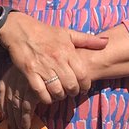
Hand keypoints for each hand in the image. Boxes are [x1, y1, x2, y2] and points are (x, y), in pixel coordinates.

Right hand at [0, 12, 107, 128]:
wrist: (21, 30)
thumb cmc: (46, 32)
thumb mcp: (68, 33)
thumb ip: (88, 40)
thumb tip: (107, 42)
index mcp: (67, 50)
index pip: (82, 74)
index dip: (85, 85)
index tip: (84, 88)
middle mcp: (56, 59)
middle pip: (71, 85)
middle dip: (73, 92)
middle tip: (71, 92)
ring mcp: (42, 67)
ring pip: (56, 90)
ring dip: (60, 96)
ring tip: (60, 94)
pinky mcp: (29, 72)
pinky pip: (40, 92)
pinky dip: (46, 98)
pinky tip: (48, 96)